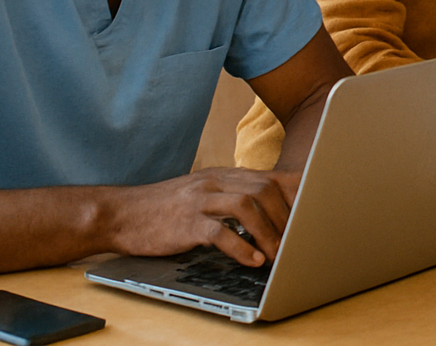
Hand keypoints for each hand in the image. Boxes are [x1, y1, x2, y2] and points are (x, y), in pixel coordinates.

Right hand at [107, 168, 300, 266]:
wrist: (120, 213)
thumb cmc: (167, 209)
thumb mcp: (207, 194)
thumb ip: (237, 198)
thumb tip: (274, 213)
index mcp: (225, 175)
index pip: (272, 177)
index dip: (298, 193)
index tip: (315, 211)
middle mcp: (217, 182)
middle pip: (265, 189)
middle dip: (287, 216)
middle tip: (296, 241)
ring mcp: (200, 200)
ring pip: (246, 206)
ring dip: (268, 232)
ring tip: (277, 255)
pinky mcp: (184, 222)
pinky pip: (218, 231)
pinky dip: (240, 246)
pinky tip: (251, 260)